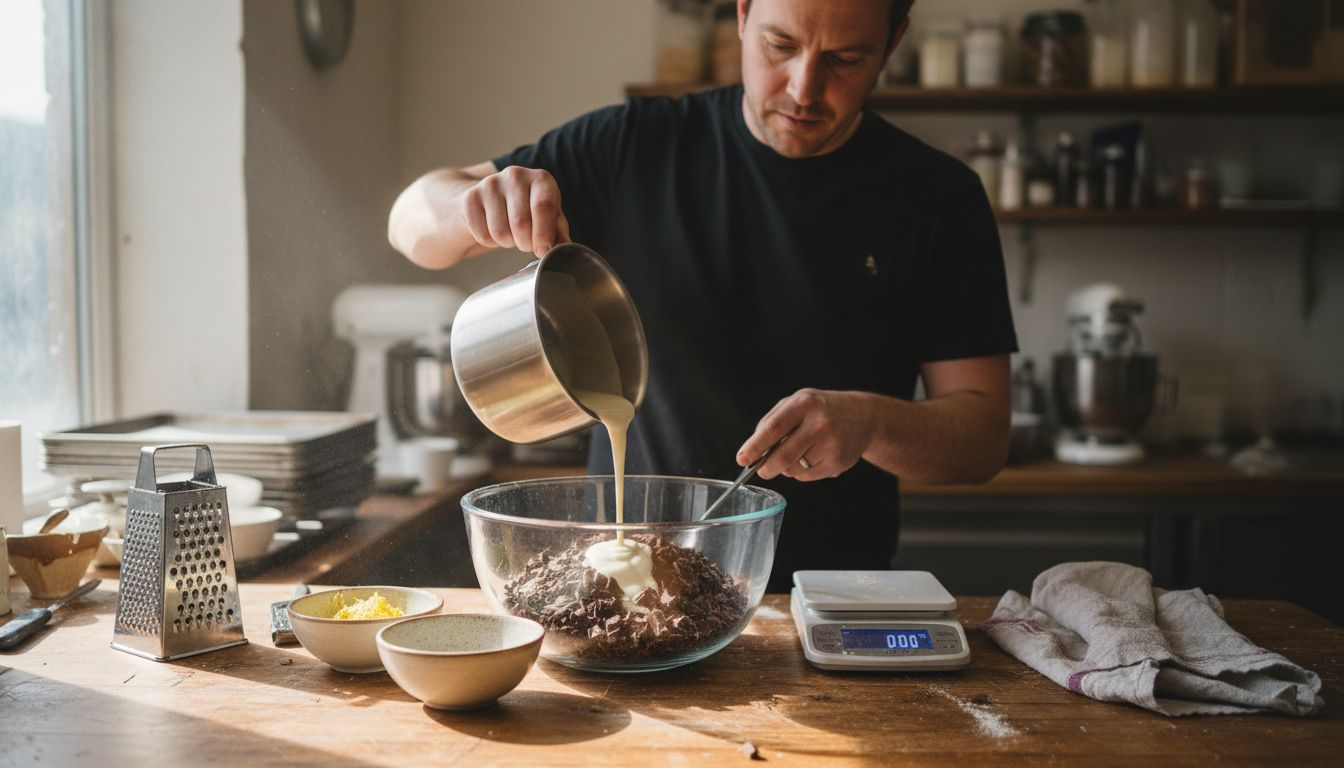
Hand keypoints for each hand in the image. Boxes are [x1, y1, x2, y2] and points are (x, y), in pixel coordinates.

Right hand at [459, 166, 570, 257]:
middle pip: (521, 224)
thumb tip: (565, 249)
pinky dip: (489, 242)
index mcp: (541, 178)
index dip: (543, 235)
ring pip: (500, 233)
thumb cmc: (527, 210)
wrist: (489, 200)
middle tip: (526, 243)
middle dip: (525, 244)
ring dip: (507, 243)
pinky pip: (482, 235)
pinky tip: (494, 230)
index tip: (542, 250)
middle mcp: (516, 175)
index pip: (543, 207)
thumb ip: (559, 232)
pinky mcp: (470, 197)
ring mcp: (490, 184)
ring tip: (511, 234)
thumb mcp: (549, 217)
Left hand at [736, 389, 877, 480]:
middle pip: (783, 456)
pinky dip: (802, 472)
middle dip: (766, 468)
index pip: (773, 428)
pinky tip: (814, 456)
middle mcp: (819, 423)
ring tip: (800, 452)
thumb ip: (772, 422)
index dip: (755, 446)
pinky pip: (807, 477)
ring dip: (787, 467)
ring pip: (793, 469)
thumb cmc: (821, 410)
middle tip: (762, 470)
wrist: (864, 417)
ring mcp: (831, 444)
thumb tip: (752, 450)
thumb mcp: (797, 403)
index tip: (742, 459)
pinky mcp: (838, 462)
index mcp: (804, 404)